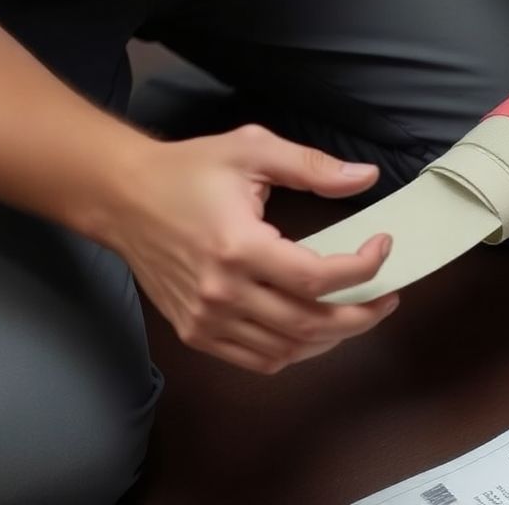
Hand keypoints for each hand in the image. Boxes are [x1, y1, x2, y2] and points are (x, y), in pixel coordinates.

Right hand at [100, 124, 398, 373]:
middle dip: (361, 315)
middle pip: (309, 324)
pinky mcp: (195, 332)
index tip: (383, 247)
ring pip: (288, 349)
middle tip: (386, 298)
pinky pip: (259, 359)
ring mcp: (206, 318)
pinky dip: (296, 351)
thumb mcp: (252, 149)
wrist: (121, 197)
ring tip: (358, 312)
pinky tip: (316, 329)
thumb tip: (366, 177)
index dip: (362, 270)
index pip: (317, 278)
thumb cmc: (187, 170)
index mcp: (238, 246)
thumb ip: (312, 166)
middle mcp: (221, 291)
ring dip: (333, 337)